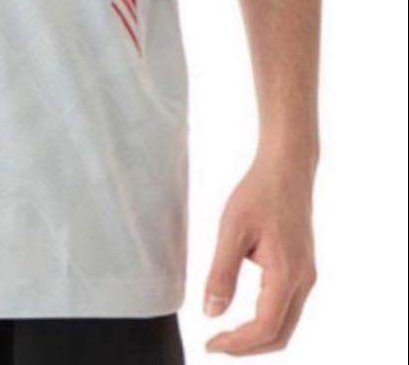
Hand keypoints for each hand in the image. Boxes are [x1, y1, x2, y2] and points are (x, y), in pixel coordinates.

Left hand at [204, 153, 317, 354]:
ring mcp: (306, 276)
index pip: (265, 327)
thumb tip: (210, 312)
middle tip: (215, 344)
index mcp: (287, 273)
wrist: (287, 169)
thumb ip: (221, 273)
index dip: (237, 343)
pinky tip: (243, 315)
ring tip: (225, 334)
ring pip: (286, 325)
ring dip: (257, 337)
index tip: (209, 343)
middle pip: (279, 335)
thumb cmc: (258, 193)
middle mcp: (303, 281)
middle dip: (247, 347)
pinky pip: (288, 308)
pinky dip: (266, 322)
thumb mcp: (232, 230)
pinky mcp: (302, 269)